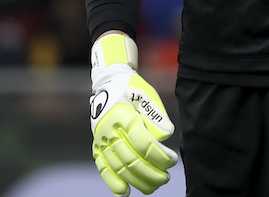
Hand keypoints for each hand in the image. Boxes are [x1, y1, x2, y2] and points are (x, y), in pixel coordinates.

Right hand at [90, 33, 177, 195]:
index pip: (143, 143)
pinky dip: (112, 182)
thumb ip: (157, 114)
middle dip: (151, 172)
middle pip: (131, 158)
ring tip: (154, 186)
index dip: (159, 156)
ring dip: (137, 179)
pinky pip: (102, 167)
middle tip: (166, 177)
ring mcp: (100, 139)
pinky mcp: (96, 146)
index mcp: (122, 114)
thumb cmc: (133, 88)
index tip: (172, 160)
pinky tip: (124, 192)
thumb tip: (166, 136)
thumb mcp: (147, 94)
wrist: (108, 82)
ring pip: (119, 166)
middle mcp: (108, 129)